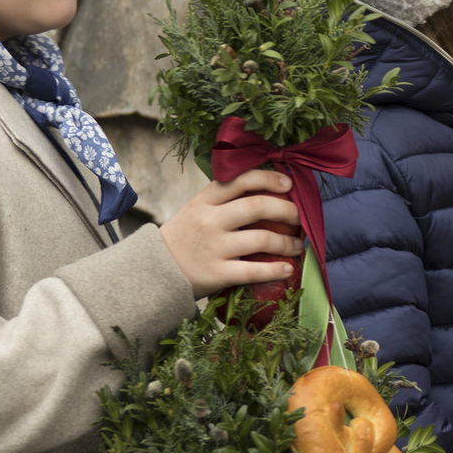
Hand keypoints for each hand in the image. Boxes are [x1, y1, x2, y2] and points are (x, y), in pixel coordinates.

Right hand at [158, 170, 302, 296]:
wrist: (154, 270)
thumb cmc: (186, 237)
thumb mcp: (197, 209)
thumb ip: (225, 200)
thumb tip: (269, 189)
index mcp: (205, 199)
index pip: (241, 179)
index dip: (269, 178)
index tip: (288, 184)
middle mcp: (209, 220)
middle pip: (257, 206)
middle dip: (287, 210)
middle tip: (298, 218)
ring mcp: (213, 247)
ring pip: (262, 239)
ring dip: (287, 242)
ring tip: (297, 246)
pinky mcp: (216, 273)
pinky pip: (254, 271)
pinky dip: (276, 269)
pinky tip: (288, 268)